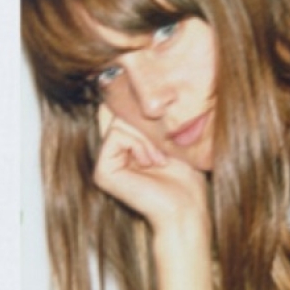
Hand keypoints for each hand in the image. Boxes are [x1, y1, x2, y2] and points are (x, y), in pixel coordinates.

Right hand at [94, 104, 209, 235]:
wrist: (186, 207)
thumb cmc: (186, 176)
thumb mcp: (169, 136)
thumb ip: (148, 116)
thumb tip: (133, 82)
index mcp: (125, 144)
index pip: (120, 108)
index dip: (136, 104)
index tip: (160, 117)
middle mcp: (112, 152)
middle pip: (118, 111)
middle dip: (145, 122)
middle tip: (163, 146)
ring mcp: (105, 163)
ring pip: (118, 121)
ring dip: (145, 137)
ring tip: (159, 158)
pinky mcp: (103, 172)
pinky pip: (116, 135)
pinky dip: (138, 144)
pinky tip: (151, 162)